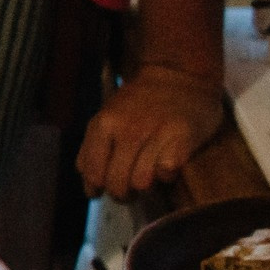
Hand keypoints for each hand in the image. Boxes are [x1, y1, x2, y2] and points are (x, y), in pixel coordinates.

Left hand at [77, 63, 222, 199]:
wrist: (179, 75)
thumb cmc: (142, 100)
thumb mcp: (109, 114)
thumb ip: (96, 144)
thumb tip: (88, 181)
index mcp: (103, 124)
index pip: (91, 171)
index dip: (95, 188)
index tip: (100, 192)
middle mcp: (126, 130)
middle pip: (115, 183)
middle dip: (121, 194)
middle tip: (129, 192)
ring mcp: (154, 134)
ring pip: (141, 183)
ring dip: (144, 186)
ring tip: (148, 177)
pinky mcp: (181, 139)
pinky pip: (166, 173)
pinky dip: (166, 175)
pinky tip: (167, 164)